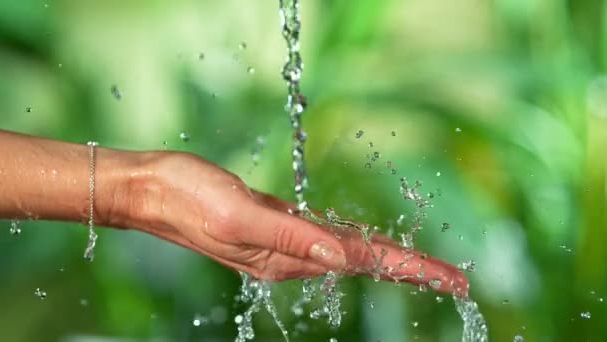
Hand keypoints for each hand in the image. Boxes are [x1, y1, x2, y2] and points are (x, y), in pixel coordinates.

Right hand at [117, 152, 467, 294]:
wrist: (152, 190)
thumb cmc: (189, 198)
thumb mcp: (239, 216)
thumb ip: (291, 237)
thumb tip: (344, 259)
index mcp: (287, 256)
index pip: (364, 264)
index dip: (412, 270)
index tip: (454, 282)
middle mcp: (290, 256)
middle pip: (364, 264)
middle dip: (412, 271)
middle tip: (455, 279)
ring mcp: (283, 244)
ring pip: (348, 253)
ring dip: (387, 259)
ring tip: (422, 266)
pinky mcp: (274, 226)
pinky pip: (326, 239)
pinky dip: (354, 242)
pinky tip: (364, 243)